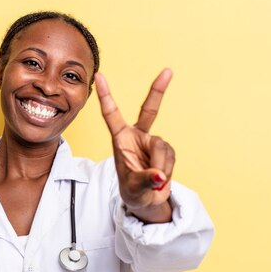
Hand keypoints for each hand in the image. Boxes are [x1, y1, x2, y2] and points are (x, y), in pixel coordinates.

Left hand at [95, 69, 175, 222]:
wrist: (146, 199)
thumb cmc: (133, 191)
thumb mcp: (133, 189)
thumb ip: (144, 181)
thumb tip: (159, 177)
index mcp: (120, 139)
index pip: (111, 114)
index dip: (106, 95)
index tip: (100, 75)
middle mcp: (137, 136)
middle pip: (150, 110)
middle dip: (158, 90)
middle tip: (168, 71)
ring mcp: (153, 142)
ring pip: (163, 148)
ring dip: (160, 167)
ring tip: (153, 181)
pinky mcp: (166, 150)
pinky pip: (170, 157)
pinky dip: (166, 170)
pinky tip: (160, 178)